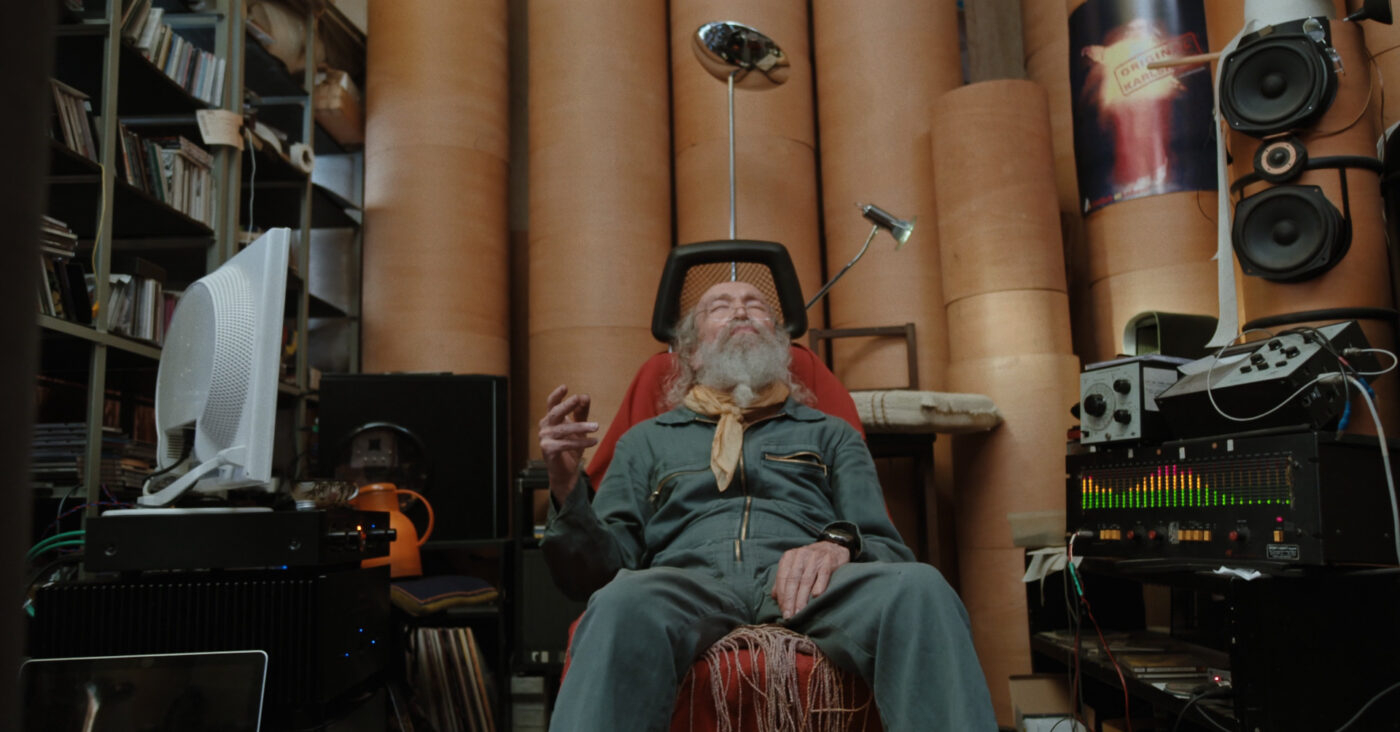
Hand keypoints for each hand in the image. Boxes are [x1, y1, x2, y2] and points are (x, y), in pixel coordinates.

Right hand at [538, 385, 598, 504]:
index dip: (557, 395)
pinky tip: (594, 441)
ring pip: (563, 429)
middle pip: (555, 413)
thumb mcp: (579, 428)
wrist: (567, 471)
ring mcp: (544, 439)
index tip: (565, 387)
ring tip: (596, 426)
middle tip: (578, 399)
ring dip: (581, 427)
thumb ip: (581, 413)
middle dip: (567, 405)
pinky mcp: (548, 450)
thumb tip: (585, 396)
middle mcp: (545, 427)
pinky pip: (566, 444)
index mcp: (551, 419)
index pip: (552, 404)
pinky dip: (581, 442)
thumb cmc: (571, 447)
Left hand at [770, 541, 849, 618]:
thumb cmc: (811, 560)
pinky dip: (819, 585)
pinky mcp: (829, 561)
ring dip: (802, 598)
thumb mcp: (795, 565)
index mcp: (790, 556)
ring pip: (806, 580)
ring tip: (800, 612)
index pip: (783, 578)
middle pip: (793, 580)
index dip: (782, 595)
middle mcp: (801, 555)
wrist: (833, 546)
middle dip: (790, 600)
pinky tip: (816, 597)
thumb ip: (784, 579)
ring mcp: (815, 557)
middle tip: (789, 615)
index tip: (783, 610)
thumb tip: (774, 597)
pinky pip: (823, 574)